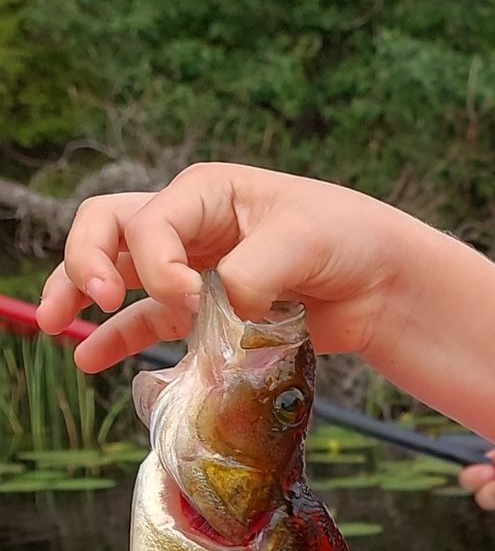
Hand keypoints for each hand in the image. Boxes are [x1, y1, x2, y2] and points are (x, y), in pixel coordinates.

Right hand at [36, 164, 414, 369]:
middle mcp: (190, 226)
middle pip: (108, 229)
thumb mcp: (304, 241)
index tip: (191, 298)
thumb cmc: (350, 240)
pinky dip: (117, 338)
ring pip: (117, 273)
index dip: (157, 264)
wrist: (384, 284)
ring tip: (53, 323)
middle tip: (98, 298)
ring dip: (79, 294)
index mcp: (206, 192)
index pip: (149, 222)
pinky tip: (90, 358)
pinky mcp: (205, 313)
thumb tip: (220, 310)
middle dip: (86, 261)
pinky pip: (148, 322)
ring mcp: (193, 270)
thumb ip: (254, 273)